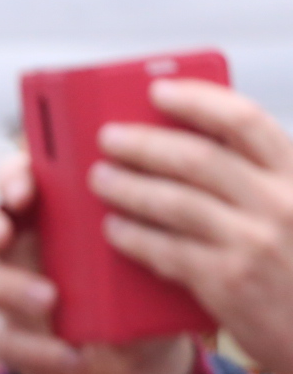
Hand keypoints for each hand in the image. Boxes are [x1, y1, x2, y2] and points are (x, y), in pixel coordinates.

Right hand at [0, 155, 197, 373]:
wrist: (139, 360)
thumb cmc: (144, 291)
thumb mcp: (152, 253)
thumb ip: (141, 225)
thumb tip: (143, 205)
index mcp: (52, 210)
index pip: (17, 174)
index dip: (11, 176)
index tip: (25, 191)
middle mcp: (19, 242)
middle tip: (2, 234)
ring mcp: (7, 288)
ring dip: (5, 286)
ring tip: (49, 301)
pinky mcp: (7, 335)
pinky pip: (4, 337)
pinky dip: (36, 347)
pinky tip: (69, 353)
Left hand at [90, 78, 292, 373]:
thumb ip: (258, 182)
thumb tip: (194, 144)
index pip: (245, 121)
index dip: (197, 100)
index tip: (158, 90)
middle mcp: (280, 202)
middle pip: (197, 158)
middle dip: (145, 143)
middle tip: (107, 137)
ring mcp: (254, 242)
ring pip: (175, 201)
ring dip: (129, 187)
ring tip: (99, 178)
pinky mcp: (228, 282)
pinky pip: (167, 250)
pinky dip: (134, 236)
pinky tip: (111, 228)